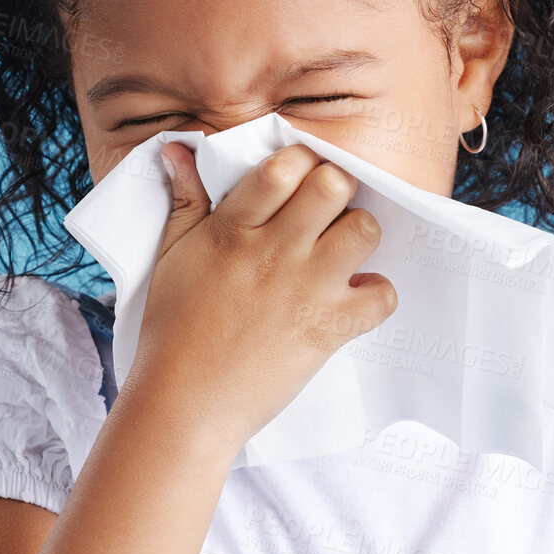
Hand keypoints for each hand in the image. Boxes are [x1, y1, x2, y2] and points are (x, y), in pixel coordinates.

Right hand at [118, 140, 397, 456]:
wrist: (186, 405)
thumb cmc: (172, 331)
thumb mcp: (170, 256)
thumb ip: (185, 200)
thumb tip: (178, 147)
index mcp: (233, 229)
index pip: (282, 166)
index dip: (299, 162)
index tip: (298, 177)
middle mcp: (274, 251)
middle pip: (333, 186)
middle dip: (336, 189)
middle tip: (325, 211)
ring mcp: (306, 290)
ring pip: (365, 230)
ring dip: (359, 234)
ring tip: (340, 251)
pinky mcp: (329, 329)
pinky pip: (382, 295)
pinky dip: (376, 295)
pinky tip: (352, 297)